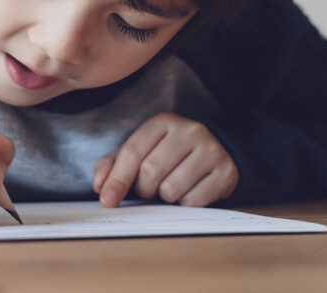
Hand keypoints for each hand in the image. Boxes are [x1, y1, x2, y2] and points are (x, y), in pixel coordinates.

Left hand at [93, 112, 237, 207]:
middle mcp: (189, 130)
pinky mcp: (226, 172)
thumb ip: (113, 165)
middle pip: (150, 172)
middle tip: (150, 188)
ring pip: (171, 189)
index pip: (132, 152)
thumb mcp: (140, 151)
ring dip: (164, 197)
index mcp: (162, 122)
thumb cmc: (168, 154)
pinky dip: (185, 203)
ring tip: (171, 186)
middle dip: (143, 188)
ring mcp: (211, 150)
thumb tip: (100, 186)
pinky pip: (193, 201)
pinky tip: (189, 190)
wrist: (216, 151)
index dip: (117, 179)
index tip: (107, 200)